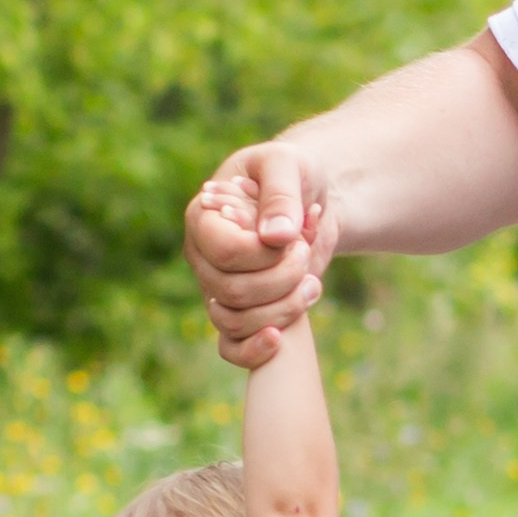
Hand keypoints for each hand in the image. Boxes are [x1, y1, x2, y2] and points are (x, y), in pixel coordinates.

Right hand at [186, 145, 338, 367]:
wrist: (312, 198)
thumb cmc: (292, 173)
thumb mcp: (287, 165)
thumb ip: (280, 195)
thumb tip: (276, 237)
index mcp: (203, 218)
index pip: (225, 252)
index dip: (265, 254)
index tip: (294, 237)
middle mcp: (203, 258)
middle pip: (232, 292)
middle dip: (282, 280)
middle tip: (307, 254)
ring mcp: (217, 288)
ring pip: (235, 321)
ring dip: (283, 310)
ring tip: (314, 285)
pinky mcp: (238, 312)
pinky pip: (232, 347)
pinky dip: (254, 351)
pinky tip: (280, 339)